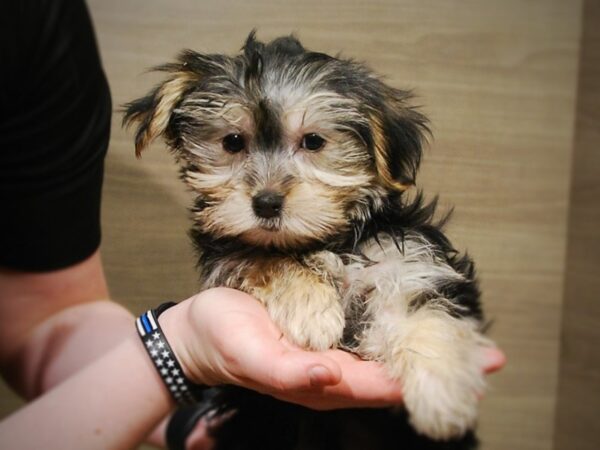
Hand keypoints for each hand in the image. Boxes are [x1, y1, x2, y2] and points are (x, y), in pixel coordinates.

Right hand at [159, 287, 504, 409]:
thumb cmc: (226, 341)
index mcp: (323, 382)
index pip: (385, 385)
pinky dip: (403, 327)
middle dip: (443, 365)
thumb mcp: (251, 356)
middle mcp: (336, 369)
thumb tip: (330, 377)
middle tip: (491, 356)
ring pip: (390, 351)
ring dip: (429, 346)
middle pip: (398, 371)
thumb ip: (288, 371)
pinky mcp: (327, 325)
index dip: (428, 380)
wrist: (203, 328)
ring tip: (471, 339)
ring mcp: (333, 348)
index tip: (472, 374)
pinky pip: (372, 330)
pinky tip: (420, 319)